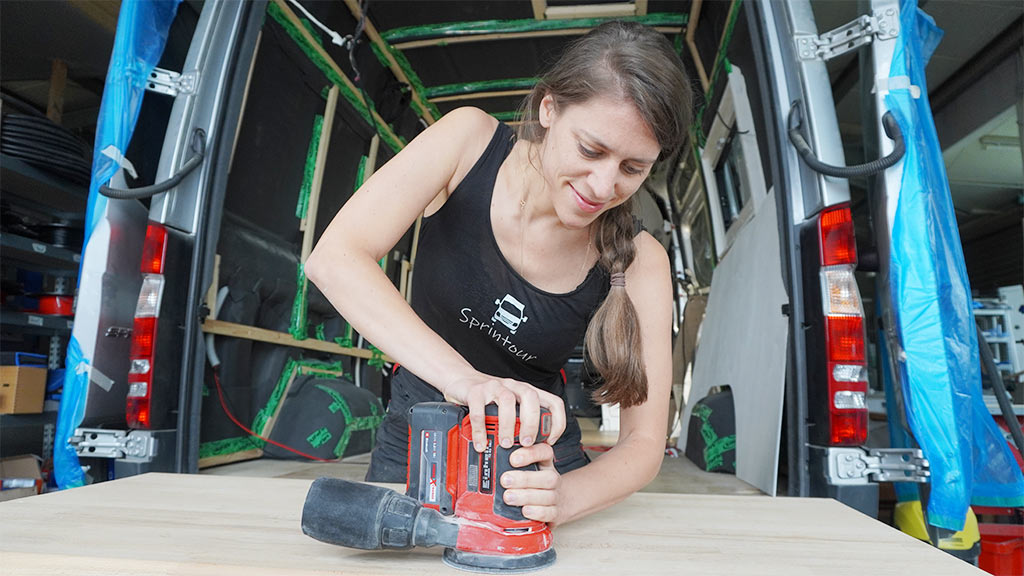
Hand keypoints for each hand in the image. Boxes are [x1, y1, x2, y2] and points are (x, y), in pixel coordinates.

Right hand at [442, 373, 565, 452]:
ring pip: (507, 401)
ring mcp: (494, 387)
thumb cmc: (489, 398)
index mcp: (527, 392)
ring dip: (508, 425)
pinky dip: (481, 429)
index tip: (549, 442)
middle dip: (531, 423)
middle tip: (526, 443)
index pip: (553, 402)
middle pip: (531, 398)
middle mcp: (513, 387)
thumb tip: (533, 450)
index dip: (557, 422)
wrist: (462, 380)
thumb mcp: (511, 409)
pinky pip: (480, 410)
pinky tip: (481, 443)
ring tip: (506, 444)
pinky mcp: (476, 391)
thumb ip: (522, 423)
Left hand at [501, 443, 563, 524]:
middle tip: (505, 480)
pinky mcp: (555, 513)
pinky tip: (525, 511)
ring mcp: (555, 496)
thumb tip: (489, 465)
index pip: (544, 452)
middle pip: (547, 477)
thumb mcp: (527, 471)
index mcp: (544, 464)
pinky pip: (549, 513)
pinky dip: (536, 512)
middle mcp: (552, 479)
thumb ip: (511, 466)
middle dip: (524, 479)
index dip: (530, 454)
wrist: (558, 503)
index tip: (513, 459)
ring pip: (547, 496)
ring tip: (508, 497)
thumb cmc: (534, 485)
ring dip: (525, 496)